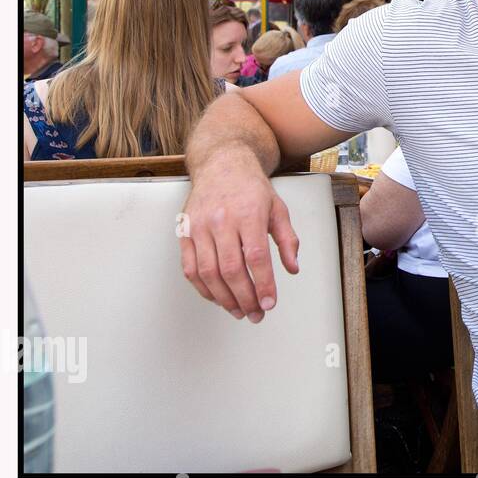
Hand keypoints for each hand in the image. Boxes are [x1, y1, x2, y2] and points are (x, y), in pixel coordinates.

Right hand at [179, 157, 299, 322]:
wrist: (222, 163)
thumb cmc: (251, 188)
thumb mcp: (279, 208)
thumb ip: (287, 240)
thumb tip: (293, 268)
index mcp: (248, 214)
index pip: (256, 257)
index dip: (263, 284)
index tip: (269, 303)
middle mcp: (221, 221)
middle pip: (231, 269)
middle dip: (245, 298)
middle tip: (256, 314)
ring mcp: (199, 227)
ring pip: (208, 272)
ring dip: (224, 298)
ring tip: (239, 311)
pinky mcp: (185, 232)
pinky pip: (190, 268)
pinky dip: (203, 288)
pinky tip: (218, 297)